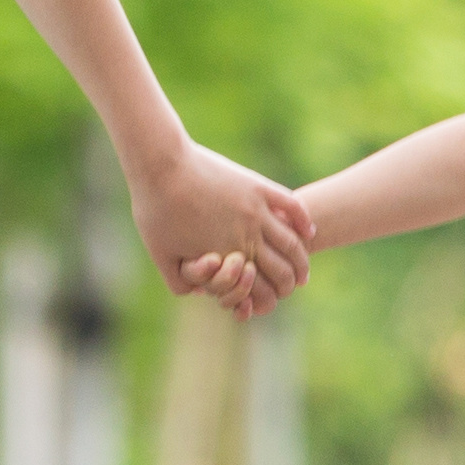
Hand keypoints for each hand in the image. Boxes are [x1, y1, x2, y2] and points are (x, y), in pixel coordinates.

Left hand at [130, 146, 310, 306]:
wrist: (161, 165)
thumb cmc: (155, 210)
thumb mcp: (162, 256)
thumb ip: (181, 282)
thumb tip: (200, 295)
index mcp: (226, 257)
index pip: (260, 289)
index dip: (269, 299)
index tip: (272, 300)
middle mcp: (247, 236)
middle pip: (283, 269)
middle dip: (290, 283)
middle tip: (293, 286)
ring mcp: (256, 209)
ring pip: (292, 242)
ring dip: (302, 259)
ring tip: (303, 267)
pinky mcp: (257, 186)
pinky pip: (291, 206)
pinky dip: (304, 222)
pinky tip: (308, 231)